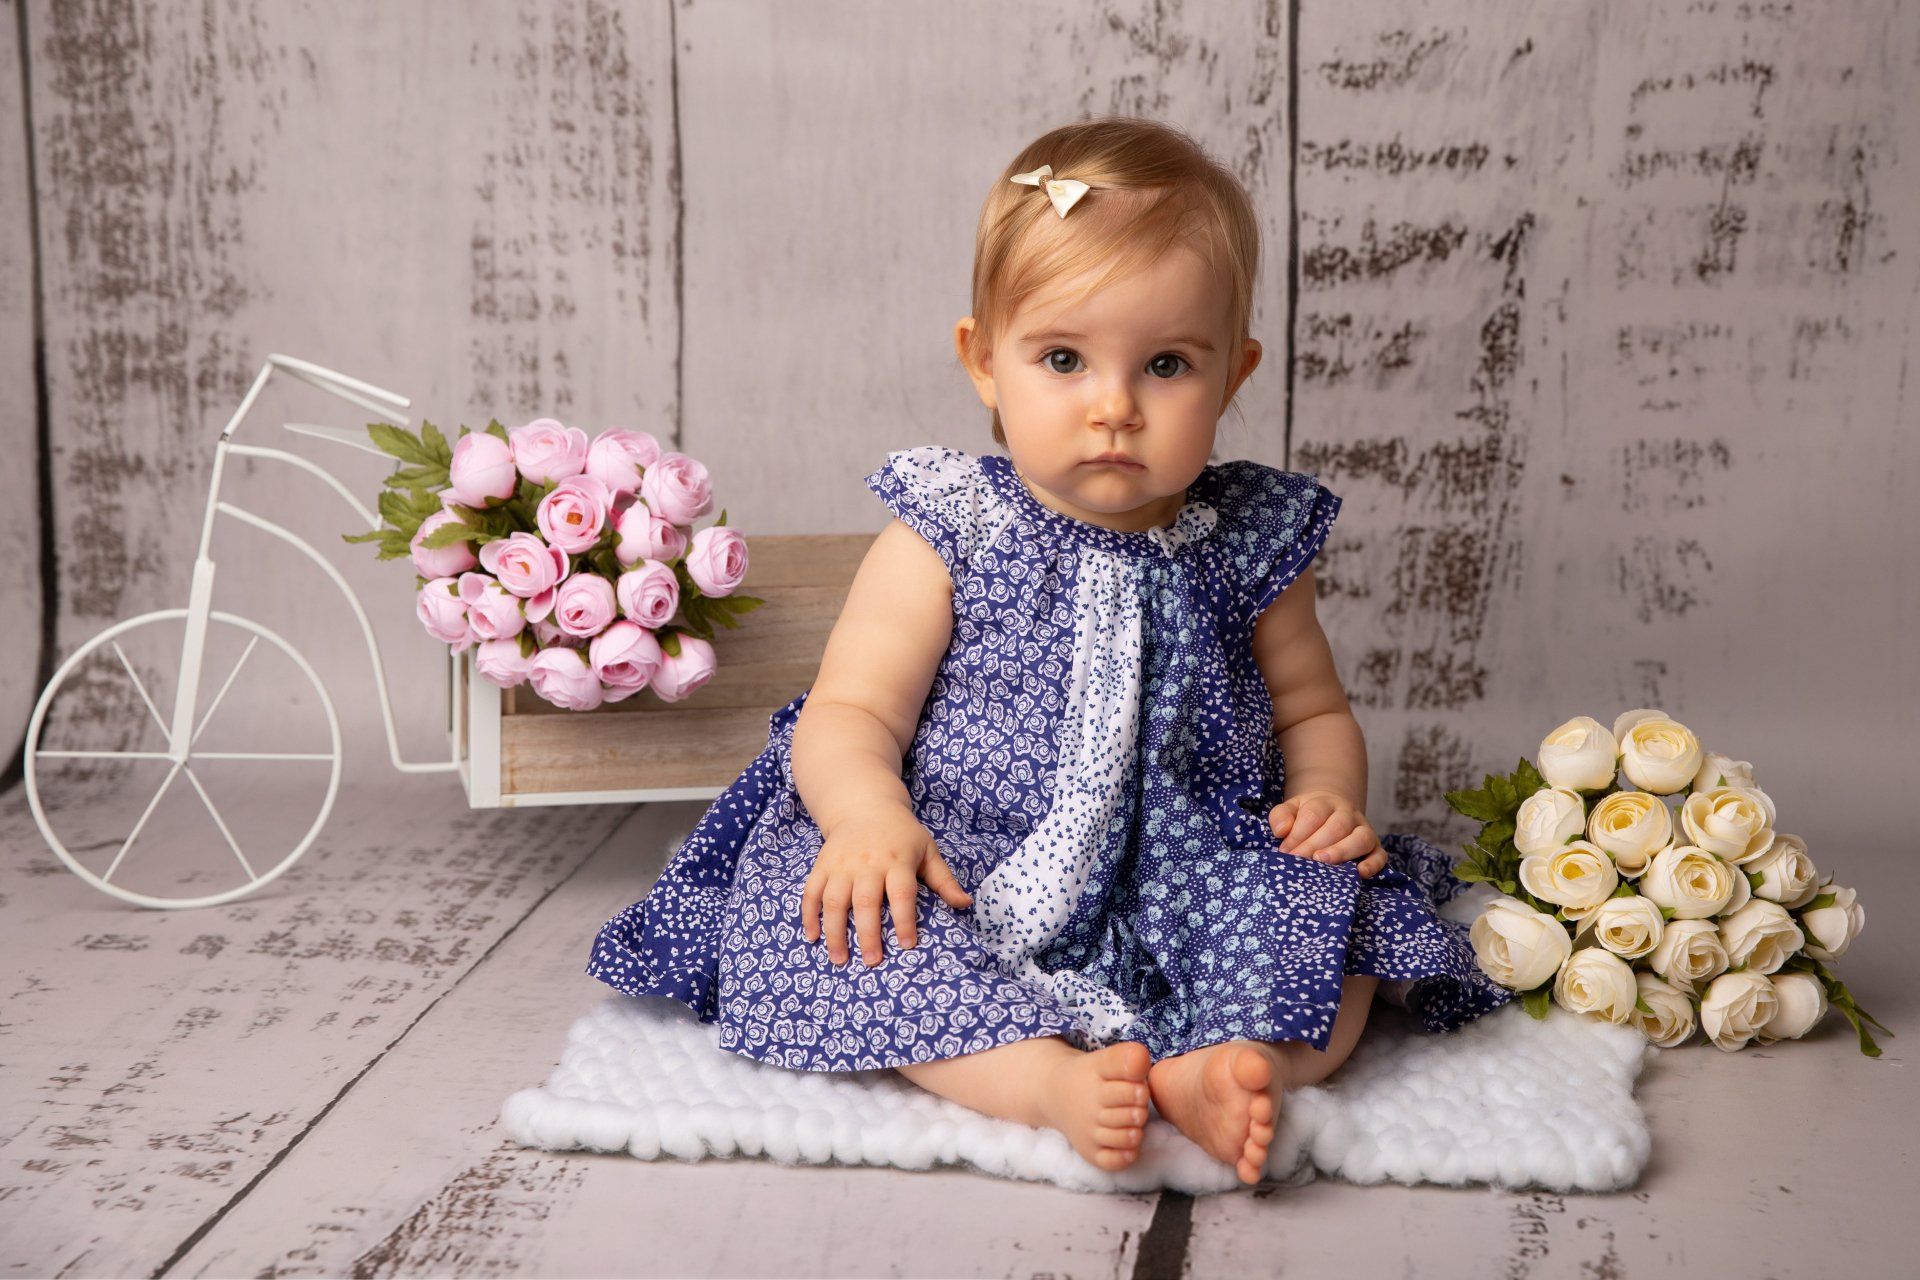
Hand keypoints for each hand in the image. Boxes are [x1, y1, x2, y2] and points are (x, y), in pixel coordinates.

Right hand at [801, 803, 972, 966]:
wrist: (865, 805)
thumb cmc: (901, 834)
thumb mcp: (927, 850)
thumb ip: (944, 880)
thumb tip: (966, 904)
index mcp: (897, 861)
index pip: (902, 893)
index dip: (905, 920)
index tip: (908, 945)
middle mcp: (868, 863)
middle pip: (866, 901)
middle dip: (868, 934)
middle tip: (872, 962)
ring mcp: (842, 865)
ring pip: (835, 900)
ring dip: (835, 932)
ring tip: (840, 959)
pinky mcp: (822, 865)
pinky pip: (812, 892)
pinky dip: (809, 915)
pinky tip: (813, 937)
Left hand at [1268, 789, 1386, 877]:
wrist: (1332, 810)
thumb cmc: (1306, 816)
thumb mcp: (1290, 809)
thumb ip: (1281, 816)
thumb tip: (1281, 831)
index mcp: (1325, 803)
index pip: (1314, 814)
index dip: (1298, 833)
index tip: (1285, 851)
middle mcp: (1348, 814)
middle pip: (1337, 826)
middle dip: (1316, 844)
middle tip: (1299, 859)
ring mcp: (1364, 830)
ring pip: (1361, 838)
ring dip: (1342, 850)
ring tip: (1322, 861)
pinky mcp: (1375, 847)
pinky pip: (1380, 855)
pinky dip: (1373, 864)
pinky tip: (1360, 873)